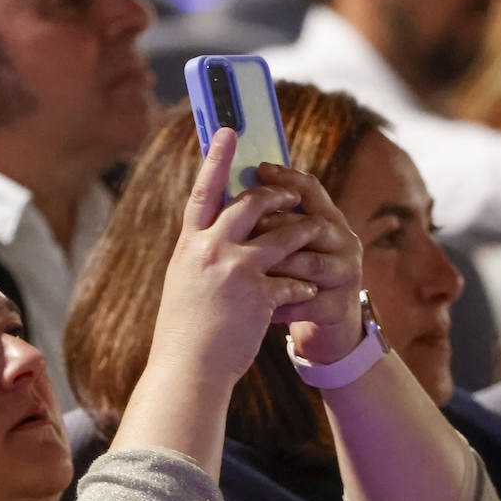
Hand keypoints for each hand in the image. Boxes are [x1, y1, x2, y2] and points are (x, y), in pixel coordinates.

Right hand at [148, 129, 321, 385]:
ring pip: (283, 236)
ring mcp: (234, 271)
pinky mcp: (257, 295)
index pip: (202, 191)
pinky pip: (291, 279)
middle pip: (251, 204)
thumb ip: (201, 254)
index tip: (227, 130)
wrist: (186, 370)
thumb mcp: (184, 282)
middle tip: (291, 195)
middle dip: (277, 196)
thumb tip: (218, 232)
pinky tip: (306, 291)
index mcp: (188, 245)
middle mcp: (209, 250)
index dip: (216, 159)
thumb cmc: (184, 331)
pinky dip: (301, 285)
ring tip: (316, 233)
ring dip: (303, 234)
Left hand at [255, 162, 363, 365]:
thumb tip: (227, 188)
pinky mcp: (338, 308)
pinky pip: (306, 303)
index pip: (311, 190)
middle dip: (277, 225)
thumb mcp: (289, 244)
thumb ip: (272, 220)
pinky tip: (253, 305)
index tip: (259, 167)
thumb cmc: (296, 276)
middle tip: (244, 227)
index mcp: (330, 220)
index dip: (287, 178)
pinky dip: (278, 303)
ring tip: (245, 269)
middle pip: (312, 225)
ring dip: (277, 266)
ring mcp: (345, 275)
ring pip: (310, 265)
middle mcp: (344, 242)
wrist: (326, 324)